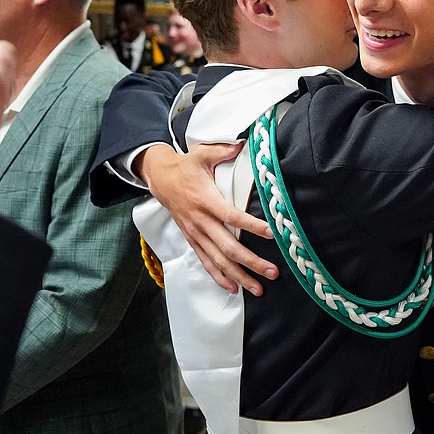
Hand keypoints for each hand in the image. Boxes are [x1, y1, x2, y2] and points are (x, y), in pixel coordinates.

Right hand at [138, 142, 275, 294]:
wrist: (160, 179)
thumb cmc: (185, 167)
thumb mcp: (202, 154)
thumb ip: (223, 151)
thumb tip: (242, 145)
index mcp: (207, 200)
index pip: (232, 216)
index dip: (252, 226)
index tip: (271, 233)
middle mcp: (201, 221)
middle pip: (228, 247)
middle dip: (251, 262)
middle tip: (272, 272)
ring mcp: (196, 234)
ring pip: (218, 260)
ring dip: (239, 276)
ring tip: (258, 288)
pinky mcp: (192, 240)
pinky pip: (206, 262)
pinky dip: (219, 277)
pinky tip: (233, 288)